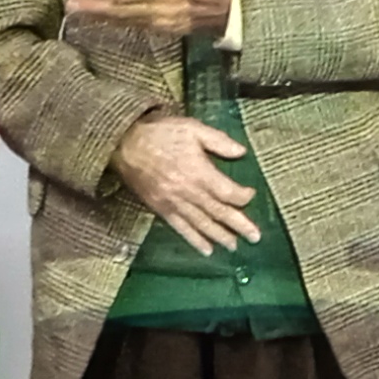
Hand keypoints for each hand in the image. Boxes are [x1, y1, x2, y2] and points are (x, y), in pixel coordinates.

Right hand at [115, 111, 262, 253]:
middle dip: (239, 225)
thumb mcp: (192, 128)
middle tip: (255, 238)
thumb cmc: (160, 133)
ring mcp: (174, 203)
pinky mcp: (161, 209)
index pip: (227, 192)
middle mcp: (188, 192)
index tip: (251, 195)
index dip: (242, 196)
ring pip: (202, 224)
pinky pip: (181, 228)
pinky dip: (195, 240)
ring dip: (220, 236)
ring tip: (235, 246)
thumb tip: (242, 152)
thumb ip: (218, 141)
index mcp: (198, 172)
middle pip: (218, 212)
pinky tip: (206, 250)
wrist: (124, 144)